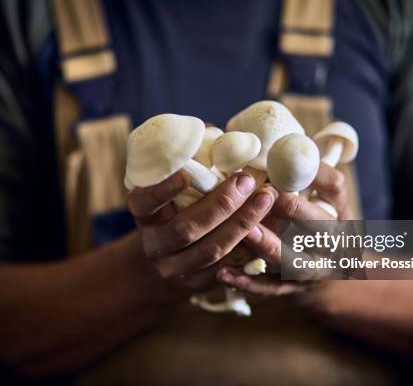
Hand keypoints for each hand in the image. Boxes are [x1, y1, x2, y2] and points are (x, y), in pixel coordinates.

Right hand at [127, 171, 276, 291]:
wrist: (171, 255)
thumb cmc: (178, 205)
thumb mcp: (174, 186)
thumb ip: (191, 162)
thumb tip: (211, 130)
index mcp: (144, 216)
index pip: (143, 203)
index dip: (161, 191)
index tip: (184, 174)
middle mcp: (155, 245)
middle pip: (186, 229)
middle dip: (220, 204)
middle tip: (246, 180)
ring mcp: (176, 268)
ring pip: (211, 251)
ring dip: (241, 223)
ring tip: (265, 198)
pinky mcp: (199, 283)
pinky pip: (228, 266)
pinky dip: (249, 244)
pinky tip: (269, 223)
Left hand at [217, 163, 348, 295]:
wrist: (330, 279)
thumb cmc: (314, 226)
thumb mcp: (321, 200)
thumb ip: (303, 176)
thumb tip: (274, 143)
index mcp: (341, 213)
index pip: (335, 188)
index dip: (315, 175)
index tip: (288, 161)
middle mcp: (334, 245)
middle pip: (322, 228)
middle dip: (294, 209)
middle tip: (266, 192)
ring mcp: (314, 272)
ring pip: (295, 262)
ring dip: (270, 245)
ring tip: (246, 231)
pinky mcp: (291, 291)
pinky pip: (269, 289)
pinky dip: (247, 282)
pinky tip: (223, 273)